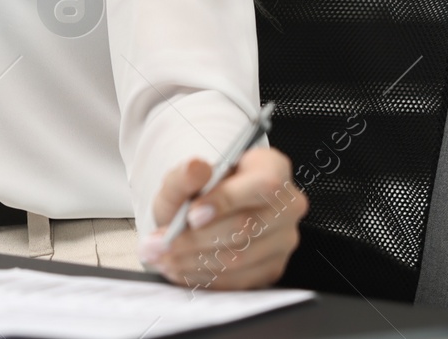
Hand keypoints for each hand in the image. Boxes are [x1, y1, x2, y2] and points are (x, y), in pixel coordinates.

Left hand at [138, 146, 307, 289]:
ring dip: (194, 261)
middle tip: (160, 243)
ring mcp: (283, 240)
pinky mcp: (272, 268)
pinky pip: (238, 280)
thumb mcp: (182, 178)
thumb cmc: (198, 192)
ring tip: (161, 256)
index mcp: (272, 168)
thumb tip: (196, 168)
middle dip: (197, 239)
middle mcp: (287, 205)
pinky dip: (203, 277)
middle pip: (247, 226)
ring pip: (240, 257)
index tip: (190, 215)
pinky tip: (178, 268)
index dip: (227, 201)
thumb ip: (185, 174)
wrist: (202, 216)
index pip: (262, 185)